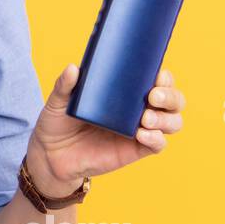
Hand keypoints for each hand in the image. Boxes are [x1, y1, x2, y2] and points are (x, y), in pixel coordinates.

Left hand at [25, 63, 184, 193]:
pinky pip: (158, 144)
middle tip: (152, 96)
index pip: (156, 79)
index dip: (164, 76)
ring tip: (145, 119)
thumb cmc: (58, 122)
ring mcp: (139, 129)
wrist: (51, 155)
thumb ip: (64, 85)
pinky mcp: (136, 149)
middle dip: (170, 96)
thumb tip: (73, 68)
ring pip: (172, 122)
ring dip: (166, 118)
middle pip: (173, 100)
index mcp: (125, 90)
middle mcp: (138, 108)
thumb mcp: (58, 101)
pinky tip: (142, 134)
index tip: (158, 74)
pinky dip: (156, 139)